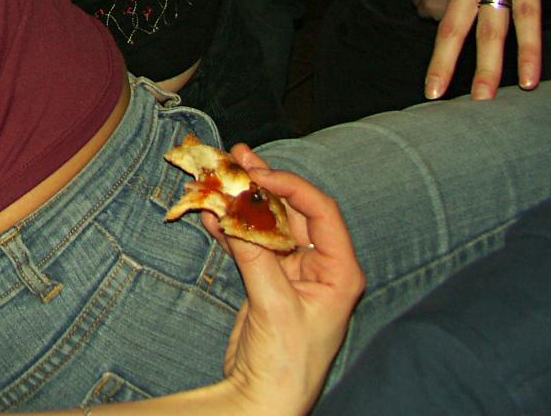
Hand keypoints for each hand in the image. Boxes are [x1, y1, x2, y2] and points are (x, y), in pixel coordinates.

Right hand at [214, 146, 363, 414]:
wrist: (265, 398)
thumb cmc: (288, 361)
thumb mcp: (276, 305)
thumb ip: (255, 256)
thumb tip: (232, 214)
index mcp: (340, 271)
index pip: (321, 211)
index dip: (290, 186)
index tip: (259, 175)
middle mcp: (320, 267)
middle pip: (292, 211)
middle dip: (263, 184)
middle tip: (237, 158)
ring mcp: (292, 273)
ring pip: (267, 224)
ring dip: (242, 202)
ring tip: (219, 175)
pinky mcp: (266, 281)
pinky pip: (248, 243)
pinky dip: (230, 227)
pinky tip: (211, 213)